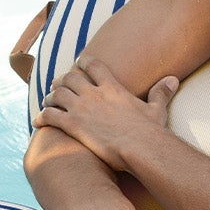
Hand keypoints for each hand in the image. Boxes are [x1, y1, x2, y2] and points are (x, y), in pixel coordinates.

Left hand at [33, 59, 179, 172]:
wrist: (140, 148)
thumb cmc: (150, 131)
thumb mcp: (156, 109)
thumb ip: (161, 92)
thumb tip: (173, 79)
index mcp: (112, 87)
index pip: (93, 65)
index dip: (83, 62)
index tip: (78, 62)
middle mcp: (93, 94)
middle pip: (70, 77)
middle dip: (62, 79)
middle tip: (57, 83)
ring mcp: (81, 108)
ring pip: (57, 94)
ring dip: (50, 96)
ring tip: (47, 100)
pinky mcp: (73, 125)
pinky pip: (50, 116)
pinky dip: (41, 117)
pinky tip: (37, 122)